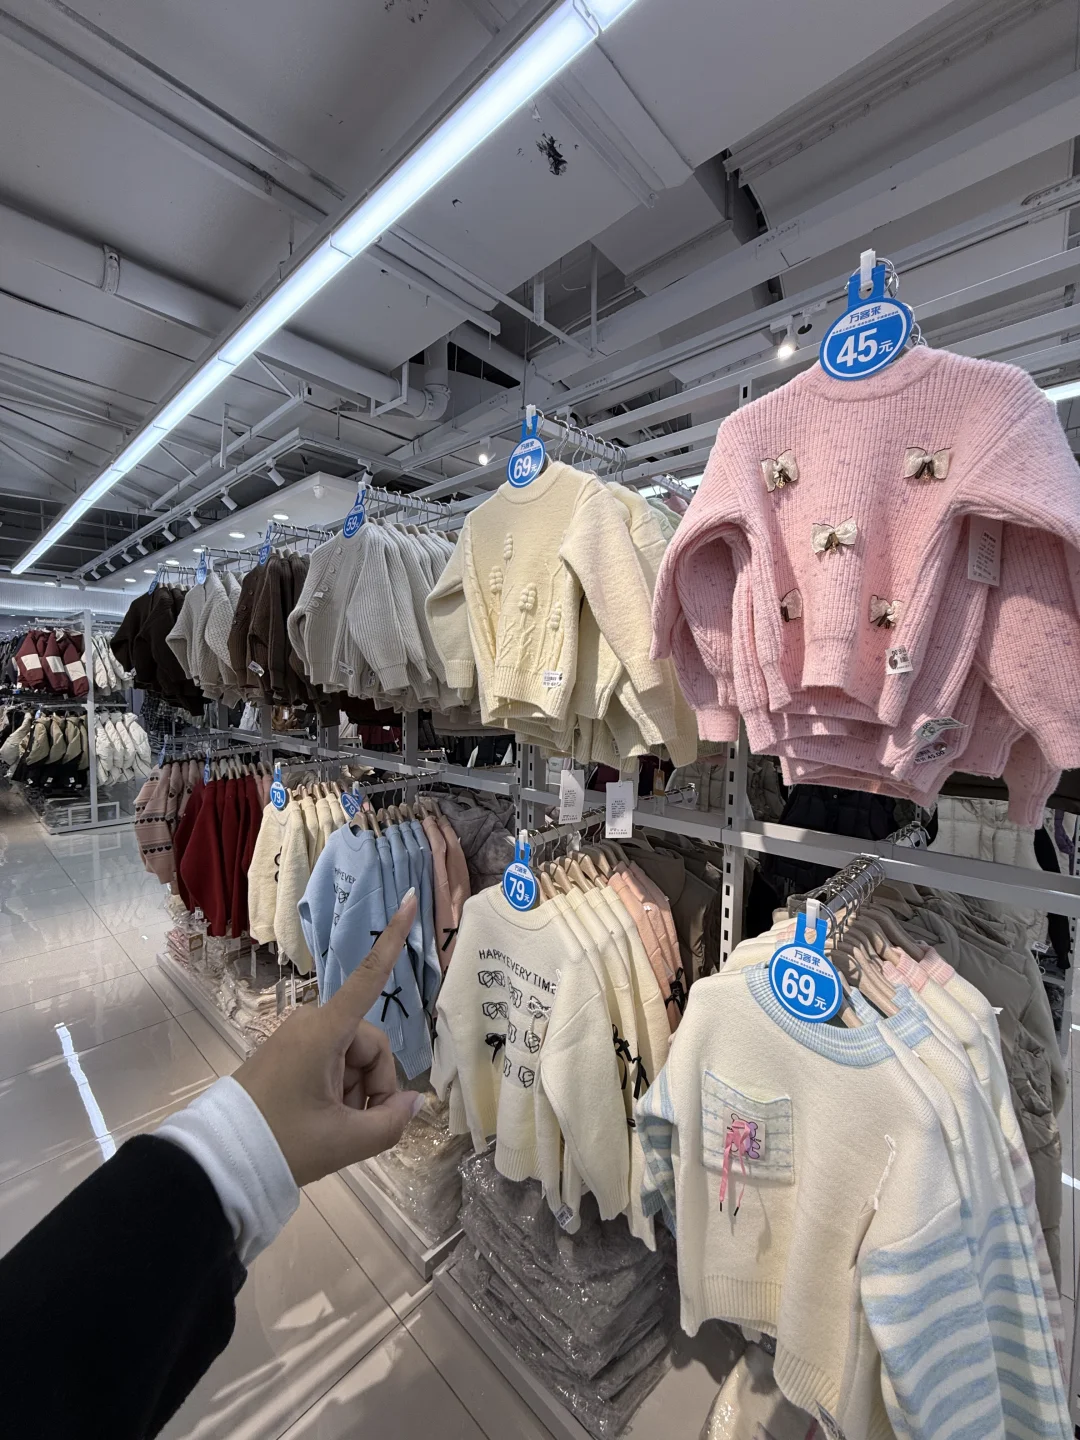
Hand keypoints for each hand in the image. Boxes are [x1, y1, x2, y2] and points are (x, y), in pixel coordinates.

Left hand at [234, 890, 424, 1186]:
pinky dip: (338, 1091)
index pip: (369, 977)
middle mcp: (312, 1023)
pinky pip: (331, 1063)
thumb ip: (390, 1122)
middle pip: (369, 1043)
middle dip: (374, 1083)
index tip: (409, 898)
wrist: (217, 1160)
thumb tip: (411, 1104)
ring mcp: (297, 1038)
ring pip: (353, 1057)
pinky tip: (325, 1121)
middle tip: (359, 1125)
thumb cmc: (281, 1142)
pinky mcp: (288, 1053)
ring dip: (356, 1091)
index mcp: (325, 1031)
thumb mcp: (344, 1142)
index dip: (393, 939)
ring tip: (336, 1128)